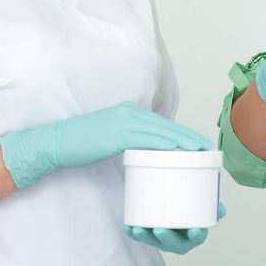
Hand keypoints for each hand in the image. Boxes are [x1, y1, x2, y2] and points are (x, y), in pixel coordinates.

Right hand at [0, 101, 211, 188]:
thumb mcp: (111, 136)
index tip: (200, 144)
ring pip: (162, 131)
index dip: (184, 133)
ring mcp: (124, 121)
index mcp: (130, 111)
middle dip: (190, 137)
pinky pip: (148, 140)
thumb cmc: (82, 143)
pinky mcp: (118, 134)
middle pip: (168, 125)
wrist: (57, 142)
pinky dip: (165, 145)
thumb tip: (147, 153)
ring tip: (201, 152)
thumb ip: (130, 139)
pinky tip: (178, 152)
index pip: (163, 123)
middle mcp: (130, 112)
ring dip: (184, 142)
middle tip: (208, 149)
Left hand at [124, 203, 226, 254]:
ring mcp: (164, 240)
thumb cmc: (190, 204)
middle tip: (159, 229)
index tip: (194, 231)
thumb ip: (211, 200)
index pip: (198, 236)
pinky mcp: (150, 235)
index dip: (197, 234)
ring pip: (155, 242)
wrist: (173, 205)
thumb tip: (220, 205)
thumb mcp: (203, 202)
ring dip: (146, 237)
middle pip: (175, 243)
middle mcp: (180, 239)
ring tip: (138, 229)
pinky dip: (134, 233)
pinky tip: (128, 227)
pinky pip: (141, 237)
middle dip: (167, 238)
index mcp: (196, 232)